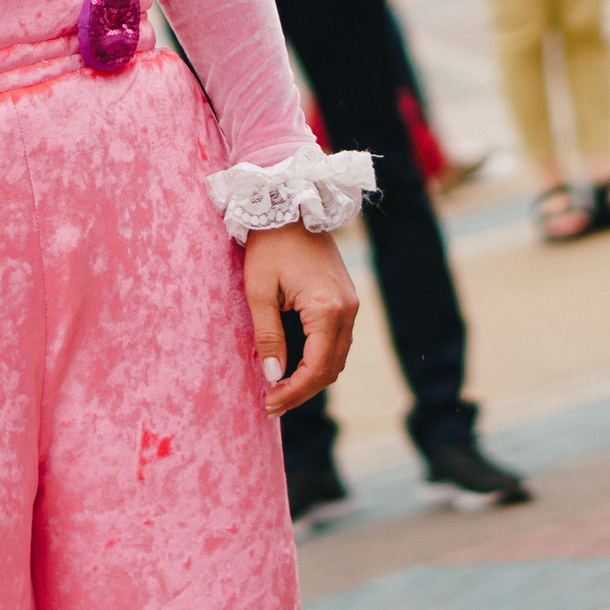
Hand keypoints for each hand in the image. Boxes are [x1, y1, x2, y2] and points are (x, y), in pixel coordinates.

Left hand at [243, 224, 357, 417]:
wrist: (292, 204)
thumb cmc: (270, 245)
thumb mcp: (259, 292)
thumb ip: (267, 337)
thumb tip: (273, 376)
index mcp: (327, 310)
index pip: (315, 369)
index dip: (293, 392)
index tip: (269, 404)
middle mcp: (346, 310)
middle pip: (330, 369)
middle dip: (302, 391)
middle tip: (273, 404)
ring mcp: (350, 303)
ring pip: (337, 357)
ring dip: (312, 377)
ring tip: (281, 389)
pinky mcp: (346, 298)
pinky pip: (337, 340)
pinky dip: (320, 358)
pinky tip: (296, 364)